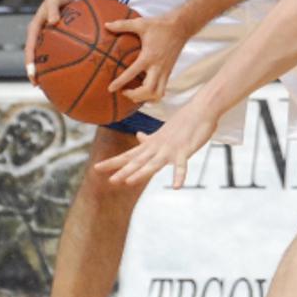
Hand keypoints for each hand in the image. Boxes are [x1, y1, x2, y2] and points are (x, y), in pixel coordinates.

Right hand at [24, 0, 72, 84]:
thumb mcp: (55, 1)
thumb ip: (53, 10)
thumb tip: (54, 22)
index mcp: (34, 29)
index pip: (29, 49)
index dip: (30, 63)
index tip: (32, 75)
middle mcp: (37, 35)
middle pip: (33, 56)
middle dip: (34, 71)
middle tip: (37, 85)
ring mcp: (44, 37)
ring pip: (41, 56)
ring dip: (44, 69)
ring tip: (49, 83)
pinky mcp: (52, 38)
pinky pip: (53, 52)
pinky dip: (56, 61)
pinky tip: (66, 70)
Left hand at [94, 99, 217, 187]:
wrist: (200, 110)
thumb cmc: (183, 122)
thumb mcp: (162, 132)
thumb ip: (150, 139)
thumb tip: (138, 136)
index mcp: (151, 145)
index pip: (129, 155)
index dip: (113, 162)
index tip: (97, 168)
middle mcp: (157, 147)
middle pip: (138, 161)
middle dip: (124, 170)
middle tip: (110, 180)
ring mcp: (170, 149)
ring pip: (154, 163)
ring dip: (142, 172)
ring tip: (129, 182)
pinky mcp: (185, 150)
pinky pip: (181, 165)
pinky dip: (179, 176)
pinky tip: (176, 187)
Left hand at [104, 13, 189, 103]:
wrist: (181, 26)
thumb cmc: (160, 25)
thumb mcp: (140, 23)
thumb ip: (122, 25)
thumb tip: (106, 25)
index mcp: (148, 56)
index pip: (132, 73)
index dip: (120, 82)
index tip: (110, 89)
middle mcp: (158, 67)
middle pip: (148, 91)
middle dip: (135, 95)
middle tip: (124, 92)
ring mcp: (165, 71)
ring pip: (158, 94)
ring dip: (146, 98)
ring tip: (135, 95)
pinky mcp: (169, 72)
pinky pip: (162, 90)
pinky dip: (153, 95)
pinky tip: (145, 91)